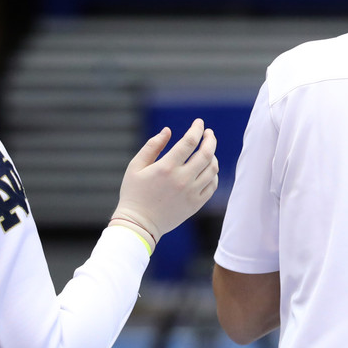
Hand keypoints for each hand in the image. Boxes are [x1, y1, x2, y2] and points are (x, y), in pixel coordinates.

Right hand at [111, 119, 218, 243]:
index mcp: (166, 168)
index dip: (197, 129)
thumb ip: (152, 146)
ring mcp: (191, 193)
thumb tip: (168, 131)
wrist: (139, 224)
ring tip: (207, 151)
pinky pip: (212, 185)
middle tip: (209, 133)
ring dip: (213, 156)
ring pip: (212, 169)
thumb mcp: (136, 167)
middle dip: (210, 139)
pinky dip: (213, 174)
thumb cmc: (134, 193)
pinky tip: (207, 169)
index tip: (199, 122)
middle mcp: (182, 179)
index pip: (189, 142)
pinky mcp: (196, 204)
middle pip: (206, 154)